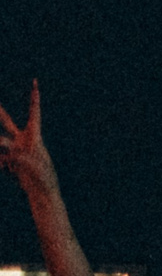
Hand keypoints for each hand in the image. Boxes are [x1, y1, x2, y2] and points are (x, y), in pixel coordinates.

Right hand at [0, 82, 59, 204]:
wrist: (41, 191)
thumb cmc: (43, 179)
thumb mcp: (35, 169)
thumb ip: (21, 160)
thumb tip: (9, 153)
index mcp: (34, 137)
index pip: (33, 114)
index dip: (34, 98)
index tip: (35, 83)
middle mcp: (23, 140)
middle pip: (7, 122)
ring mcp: (15, 149)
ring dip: (0, 149)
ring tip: (7, 162)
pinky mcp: (10, 159)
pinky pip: (0, 156)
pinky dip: (1, 162)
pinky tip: (8, 170)